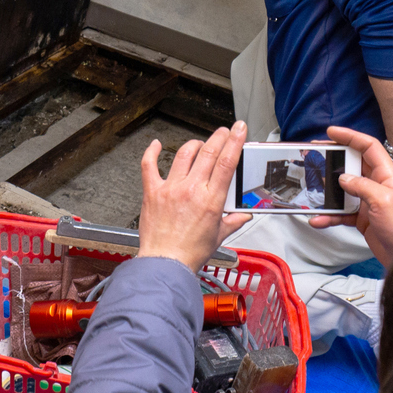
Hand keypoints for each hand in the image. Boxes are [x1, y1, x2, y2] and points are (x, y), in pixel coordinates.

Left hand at [138, 122, 250, 271]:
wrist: (165, 263)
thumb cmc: (189, 253)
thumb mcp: (219, 236)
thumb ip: (233, 221)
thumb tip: (243, 216)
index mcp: (210, 200)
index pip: (227, 162)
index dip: (235, 141)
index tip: (239, 130)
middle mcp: (191, 190)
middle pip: (208, 152)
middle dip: (219, 137)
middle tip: (224, 132)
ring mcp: (170, 188)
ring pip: (183, 154)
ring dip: (194, 144)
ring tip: (200, 144)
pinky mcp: (152, 192)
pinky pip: (149, 165)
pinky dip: (151, 152)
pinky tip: (155, 144)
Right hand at [308, 127, 392, 268]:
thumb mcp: (384, 201)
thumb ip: (362, 186)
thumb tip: (343, 178)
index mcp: (388, 175)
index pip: (369, 147)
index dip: (350, 137)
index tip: (331, 133)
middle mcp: (378, 185)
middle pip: (353, 165)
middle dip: (334, 159)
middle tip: (315, 155)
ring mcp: (368, 201)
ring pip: (343, 189)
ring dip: (327, 190)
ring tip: (312, 187)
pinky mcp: (361, 217)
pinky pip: (341, 212)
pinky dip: (329, 215)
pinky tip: (318, 219)